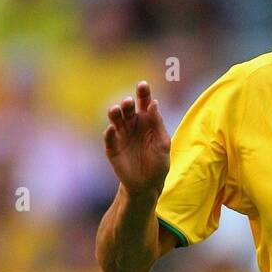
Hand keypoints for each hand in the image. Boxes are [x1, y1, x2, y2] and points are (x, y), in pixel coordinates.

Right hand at [103, 80, 170, 197]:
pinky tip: (111, 129)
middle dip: (127, 103)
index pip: (144, 102)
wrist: (147, 186)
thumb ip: (158, 124)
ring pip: (115, 119)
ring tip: (116, 110)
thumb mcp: (163, 145)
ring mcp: (121, 135)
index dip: (143, 92)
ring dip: (114, 113)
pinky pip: (109, 137)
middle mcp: (132, 124)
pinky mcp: (112, 148)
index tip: (142, 85)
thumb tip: (154, 103)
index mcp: (146, 120)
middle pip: (128, 108)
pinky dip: (109, 132)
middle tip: (128, 102)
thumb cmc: (158, 164)